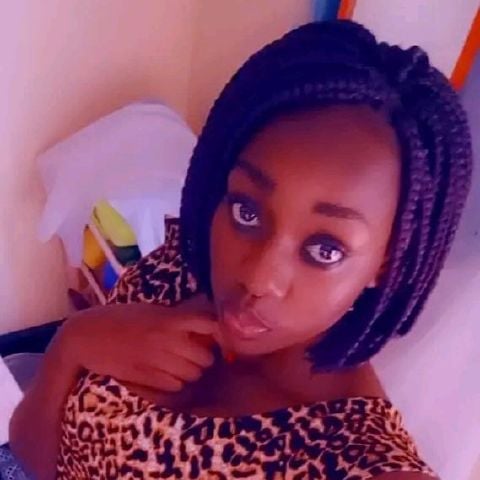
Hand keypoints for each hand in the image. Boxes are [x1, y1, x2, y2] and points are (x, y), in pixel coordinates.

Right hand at [58, 297, 219, 392]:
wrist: (87, 335)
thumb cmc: (120, 318)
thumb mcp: (151, 310)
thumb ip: (176, 317)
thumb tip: (203, 320)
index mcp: (170, 318)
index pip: (209, 324)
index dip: (220, 333)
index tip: (218, 337)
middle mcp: (167, 339)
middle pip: (206, 356)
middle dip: (205, 357)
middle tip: (196, 354)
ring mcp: (157, 360)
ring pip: (193, 374)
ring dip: (192, 372)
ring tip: (181, 366)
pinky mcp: (146, 378)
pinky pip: (176, 386)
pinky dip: (177, 383)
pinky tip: (168, 375)